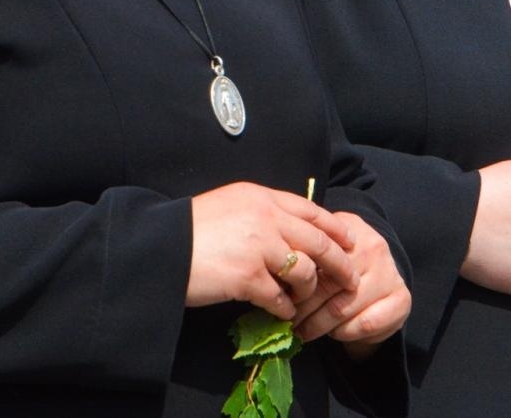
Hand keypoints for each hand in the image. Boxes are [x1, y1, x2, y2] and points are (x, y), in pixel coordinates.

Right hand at [188, 182, 359, 321]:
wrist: (160, 246)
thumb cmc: (190, 228)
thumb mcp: (229, 205)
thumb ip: (259, 212)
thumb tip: (286, 229)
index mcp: (261, 197)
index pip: (311, 210)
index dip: (335, 228)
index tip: (349, 241)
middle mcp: (266, 217)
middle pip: (319, 242)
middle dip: (340, 264)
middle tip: (350, 280)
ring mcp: (259, 247)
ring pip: (306, 273)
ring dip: (308, 291)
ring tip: (301, 300)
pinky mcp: (249, 277)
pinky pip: (282, 298)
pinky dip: (285, 309)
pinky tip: (281, 313)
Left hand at [292, 212, 410, 352]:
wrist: (378, 282)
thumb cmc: (339, 267)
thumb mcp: (322, 251)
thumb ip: (302, 256)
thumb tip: (271, 279)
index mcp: (349, 228)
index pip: (316, 256)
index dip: (295, 281)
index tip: (279, 297)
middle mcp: (373, 246)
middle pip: (327, 284)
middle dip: (302, 308)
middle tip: (285, 323)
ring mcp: (390, 272)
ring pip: (343, 308)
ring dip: (318, 326)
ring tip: (301, 332)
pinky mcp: (401, 300)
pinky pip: (365, 324)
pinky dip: (344, 333)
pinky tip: (333, 334)